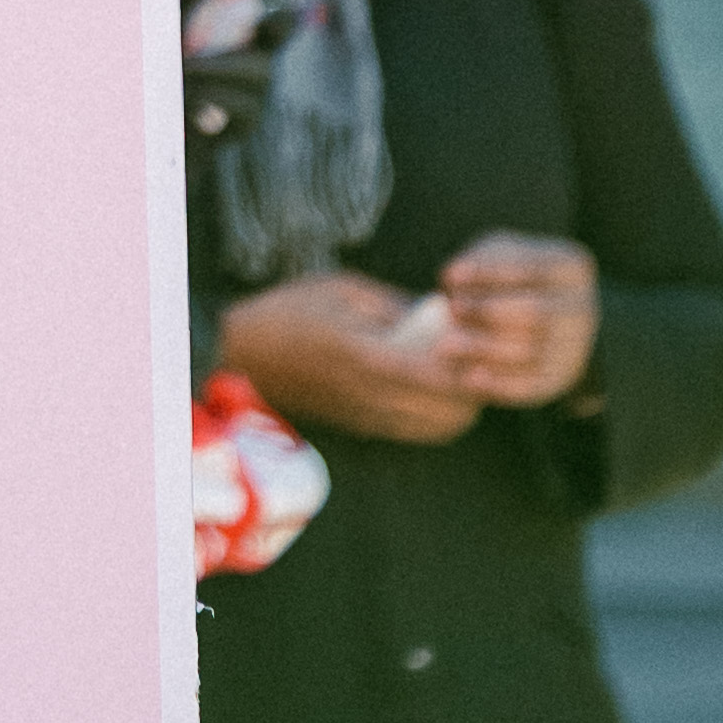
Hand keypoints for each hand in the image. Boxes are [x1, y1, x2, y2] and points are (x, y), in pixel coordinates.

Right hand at [221, 273, 480, 449]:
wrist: (242, 354)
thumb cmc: (288, 311)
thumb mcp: (342, 290)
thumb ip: (395, 307)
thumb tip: (442, 316)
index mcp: (366, 355)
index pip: (439, 375)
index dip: (471, 364)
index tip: (480, 338)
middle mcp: (370, 394)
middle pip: (448, 412)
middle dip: (475, 389)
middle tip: (481, 358)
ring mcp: (366, 415)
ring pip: (437, 429)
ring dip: (460, 408)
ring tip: (464, 377)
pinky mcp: (361, 426)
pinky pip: (415, 432)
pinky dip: (438, 418)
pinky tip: (437, 392)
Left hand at [436, 232, 600, 410]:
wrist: (529, 320)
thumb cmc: (507, 278)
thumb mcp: (494, 254)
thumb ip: (475, 260)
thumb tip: (451, 279)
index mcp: (571, 267)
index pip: (532, 268)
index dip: (487, 274)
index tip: (447, 277)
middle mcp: (582, 308)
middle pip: (534, 313)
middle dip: (487, 312)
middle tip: (453, 309)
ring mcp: (574, 346)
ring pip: (529, 352)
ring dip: (483, 349)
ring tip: (445, 345)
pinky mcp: (558, 378)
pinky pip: (530, 386)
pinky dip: (498, 383)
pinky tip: (468, 377)